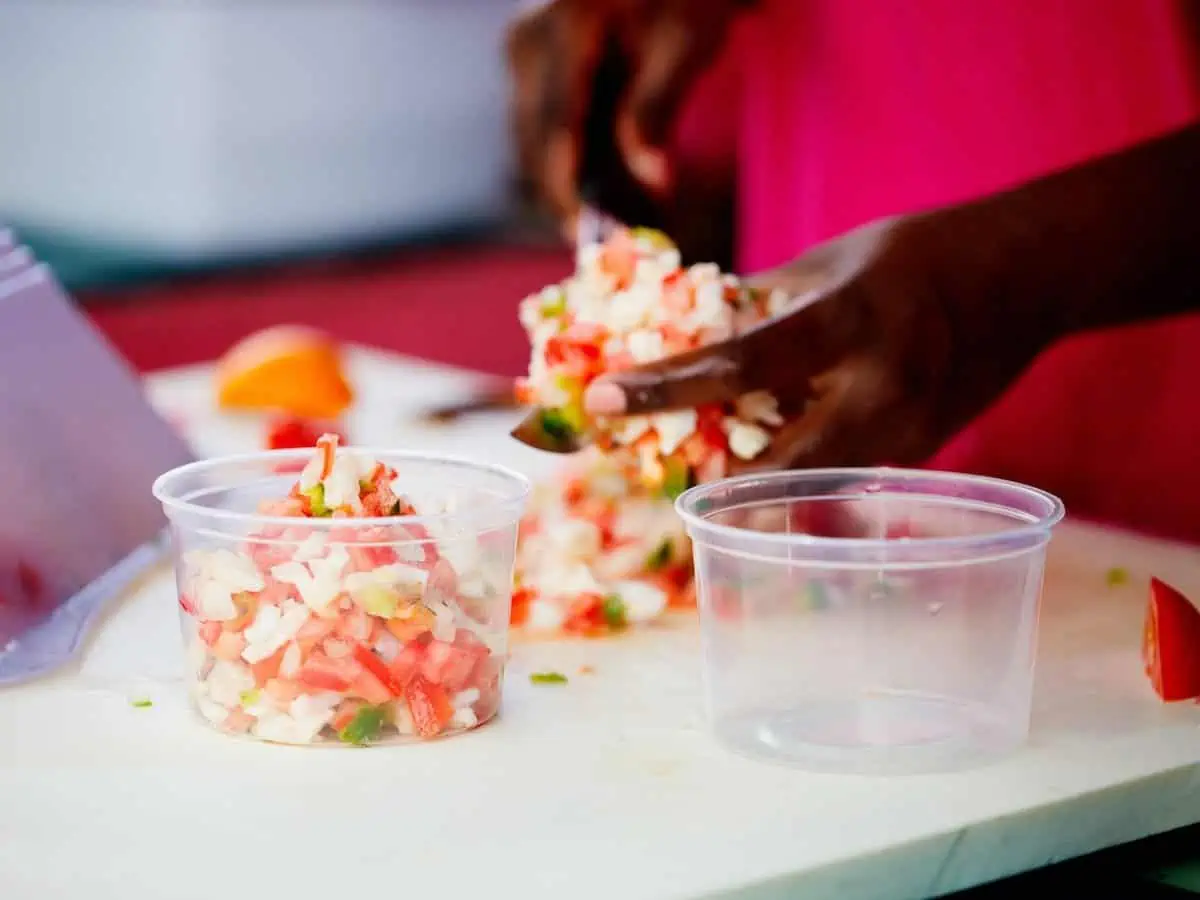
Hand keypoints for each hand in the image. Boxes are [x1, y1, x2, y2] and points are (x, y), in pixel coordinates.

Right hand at [506, 0, 743, 254]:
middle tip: (613, 246)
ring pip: (535, 144)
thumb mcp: (687, 40)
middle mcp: (528, 41)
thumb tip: (651, 180)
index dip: (569, 191)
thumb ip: (658, 109)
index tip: (590, 238)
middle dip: (572, 198)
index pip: (555, 128)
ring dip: (574, 187)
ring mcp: (524, 54)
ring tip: (622, 225)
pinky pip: (545, 131)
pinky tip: (615, 194)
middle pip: (536, 143)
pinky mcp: (532, 68)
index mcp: (564, 28)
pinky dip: (576, 165)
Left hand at [582, 212, 1059, 470]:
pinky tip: (755, 468)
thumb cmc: (917, 256)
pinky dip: (788, 478)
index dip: (666, 386)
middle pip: (776, 465)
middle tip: (644, 473)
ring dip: (744, 490)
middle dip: (706, 480)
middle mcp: (883, 392)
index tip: (600, 397)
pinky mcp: (914, 459)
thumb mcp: (830, 261)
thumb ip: (760, 306)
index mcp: (855, 321)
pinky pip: (834, 478)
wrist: (1025, 282)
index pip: (743, 363)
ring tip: (690, 477)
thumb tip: (682, 335)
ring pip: (804, 487)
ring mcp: (905, 437)